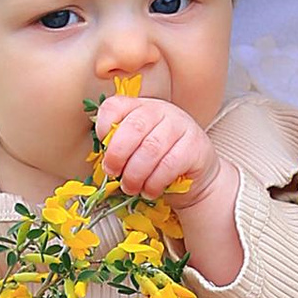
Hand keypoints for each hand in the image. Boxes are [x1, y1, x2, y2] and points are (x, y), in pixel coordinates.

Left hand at [94, 92, 217, 202]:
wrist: (195, 176)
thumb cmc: (158, 163)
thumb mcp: (136, 150)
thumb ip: (119, 147)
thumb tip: (103, 158)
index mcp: (140, 107)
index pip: (114, 106)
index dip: (103, 127)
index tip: (103, 149)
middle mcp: (161, 110)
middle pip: (133, 127)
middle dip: (117, 155)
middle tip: (113, 173)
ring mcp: (181, 125)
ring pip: (150, 149)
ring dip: (135, 174)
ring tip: (131, 187)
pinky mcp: (194, 145)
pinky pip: (168, 165)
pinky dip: (154, 183)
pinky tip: (150, 190)